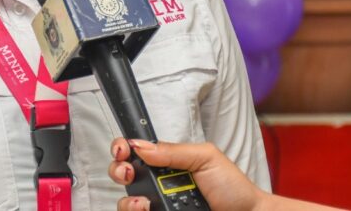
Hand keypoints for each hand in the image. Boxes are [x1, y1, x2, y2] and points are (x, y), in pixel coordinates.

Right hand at [109, 138, 343, 210]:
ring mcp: (160, 206)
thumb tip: (140, 145)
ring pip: (127, 204)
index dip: (122, 149)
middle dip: (118, 171)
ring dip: (128, 202)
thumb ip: (172, 151)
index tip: (122, 150)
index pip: (135, 153)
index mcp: (167, 163)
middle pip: (123, 177)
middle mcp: (159, 186)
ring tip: (142, 203)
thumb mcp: (204, 157)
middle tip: (128, 173)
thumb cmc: (232, 187)